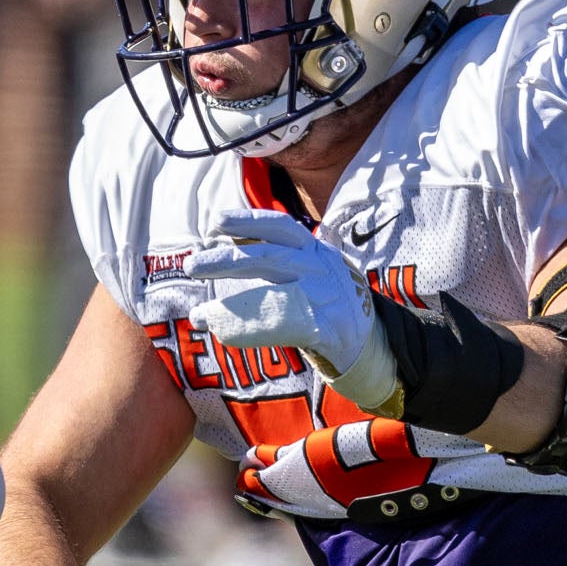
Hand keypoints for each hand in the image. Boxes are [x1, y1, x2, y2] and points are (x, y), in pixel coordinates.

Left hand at [188, 209, 396, 411]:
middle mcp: (321, 269)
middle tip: (191, 266)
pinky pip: (286, 327)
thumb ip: (279, 258)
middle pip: (269, 257)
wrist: (375, 344)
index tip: (218, 222)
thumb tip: (234, 241)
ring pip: (274, 296)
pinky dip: (252, 330)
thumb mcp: (312, 272)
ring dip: (233, 306)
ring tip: (199, 317)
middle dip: (227, 261)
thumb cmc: (334, 307)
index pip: (281, 227)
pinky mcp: (330, 329)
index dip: (249, 221)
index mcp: (315, 251)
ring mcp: (328, 298)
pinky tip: (224, 334)